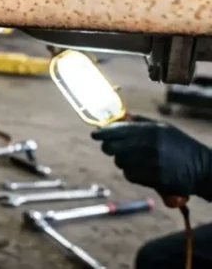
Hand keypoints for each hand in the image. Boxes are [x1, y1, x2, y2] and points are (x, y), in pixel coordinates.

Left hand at [92, 120, 211, 198]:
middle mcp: (150, 145)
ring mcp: (152, 162)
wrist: (203, 168)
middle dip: (110, 148)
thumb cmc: (181, 146)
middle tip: (113, 149)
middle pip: (113, 148)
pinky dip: (133, 174)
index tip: (95, 134)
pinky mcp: (155, 178)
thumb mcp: (163, 128)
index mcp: (151, 130)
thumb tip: (119, 117)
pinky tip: (145, 171)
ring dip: (124, 162)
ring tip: (138, 160)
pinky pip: (131, 175)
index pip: (117, 130)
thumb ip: (140, 123)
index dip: (103, 133)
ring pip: (120, 163)